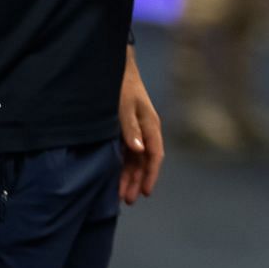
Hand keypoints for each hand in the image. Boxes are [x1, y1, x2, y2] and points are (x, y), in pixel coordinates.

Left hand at [119, 54, 163, 204]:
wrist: (114, 67)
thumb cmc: (121, 85)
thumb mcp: (124, 106)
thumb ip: (130, 128)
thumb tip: (139, 151)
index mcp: (150, 125)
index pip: (154, 155)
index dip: (150, 175)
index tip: (146, 192)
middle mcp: (145, 130)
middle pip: (144, 161)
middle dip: (137, 181)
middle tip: (128, 200)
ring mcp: (135, 130)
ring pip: (134, 159)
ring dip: (129, 176)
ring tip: (121, 195)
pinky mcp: (124, 129)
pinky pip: (125, 153)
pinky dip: (122, 166)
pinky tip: (115, 177)